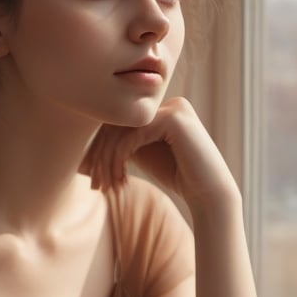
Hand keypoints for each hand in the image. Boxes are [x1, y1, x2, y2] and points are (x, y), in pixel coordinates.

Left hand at [81, 97, 237, 208]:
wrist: (208, 194)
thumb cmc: (177, 175)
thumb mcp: (143, 153)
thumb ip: (123, 140)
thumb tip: (87, 140)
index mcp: (163, 107)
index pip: (119, 121)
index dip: (100, 149)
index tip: (94, 178)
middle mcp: (169, 102)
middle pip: (118, 123)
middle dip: (100, 157)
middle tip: (96, 185)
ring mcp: (174, 107)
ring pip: (122, 130)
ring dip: (107, 161)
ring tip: (106, 187)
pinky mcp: (174, 119)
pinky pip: (132, 136)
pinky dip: (120, 159)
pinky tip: (120, 179)